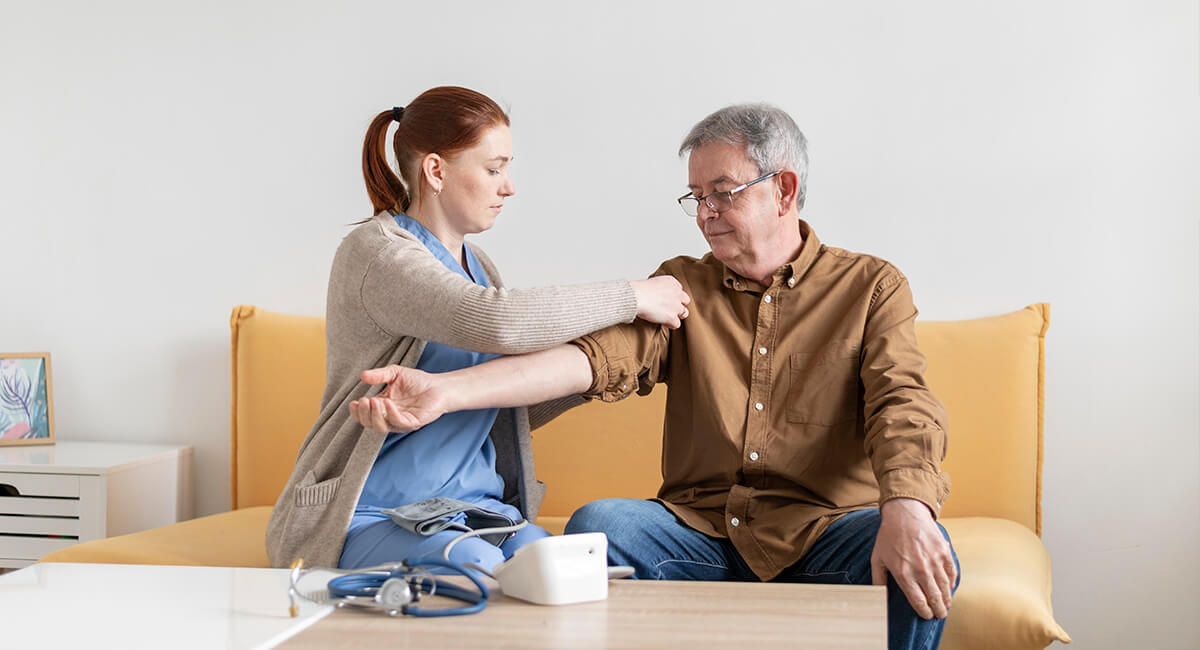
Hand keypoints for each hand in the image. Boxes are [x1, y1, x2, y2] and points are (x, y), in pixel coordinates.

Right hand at [348, 365, 447, 433]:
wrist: (439, 386)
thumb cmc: (418, 381)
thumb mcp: (395, 373)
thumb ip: (379, 375)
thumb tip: (363, 376)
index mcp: (382, 407)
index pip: (363, 415)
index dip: (356, 412)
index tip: (353, 402)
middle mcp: (389, 417)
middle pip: (369, 423)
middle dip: (363, 413)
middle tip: (362, 400)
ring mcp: (400, 422)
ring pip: (381, 427)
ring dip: (374, 415)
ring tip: (373, 401)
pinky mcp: (412, 423)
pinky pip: (397, 422)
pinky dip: (390, 413)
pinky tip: (387, 402)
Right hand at [631, 276, 690, 328]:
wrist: (636, 296)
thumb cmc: (638, 290)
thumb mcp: (652, 282)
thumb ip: (660, 288)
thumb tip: (658, 295)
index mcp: (672, 282)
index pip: (679, 290)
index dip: (672, 296)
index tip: (666, 299)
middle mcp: (677, 293)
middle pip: (685, 300)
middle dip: (678, 304)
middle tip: (668, 308)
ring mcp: (676, 306)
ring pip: (684, 312)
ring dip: (677, 315)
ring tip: (667, 316)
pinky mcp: (672, 317)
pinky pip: (677, 324)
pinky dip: (670, 324)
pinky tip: (663, 322)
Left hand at [871, 498, 956, 619]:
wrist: (904, 514)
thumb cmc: (889, 537)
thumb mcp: (877, 559)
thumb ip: (878, 580)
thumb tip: (880, 596)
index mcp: (903, 574)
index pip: (918, 601)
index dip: (925, 612)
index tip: (927, 616)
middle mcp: (920, 570)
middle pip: (934, 598)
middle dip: (938, 610)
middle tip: (940, 614)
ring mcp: (934, 561)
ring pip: (945, 588)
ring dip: (947, 599)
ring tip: (946, 605)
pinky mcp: (944, 552)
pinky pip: (952, 573)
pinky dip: (952, 583)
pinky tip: (950, 588)